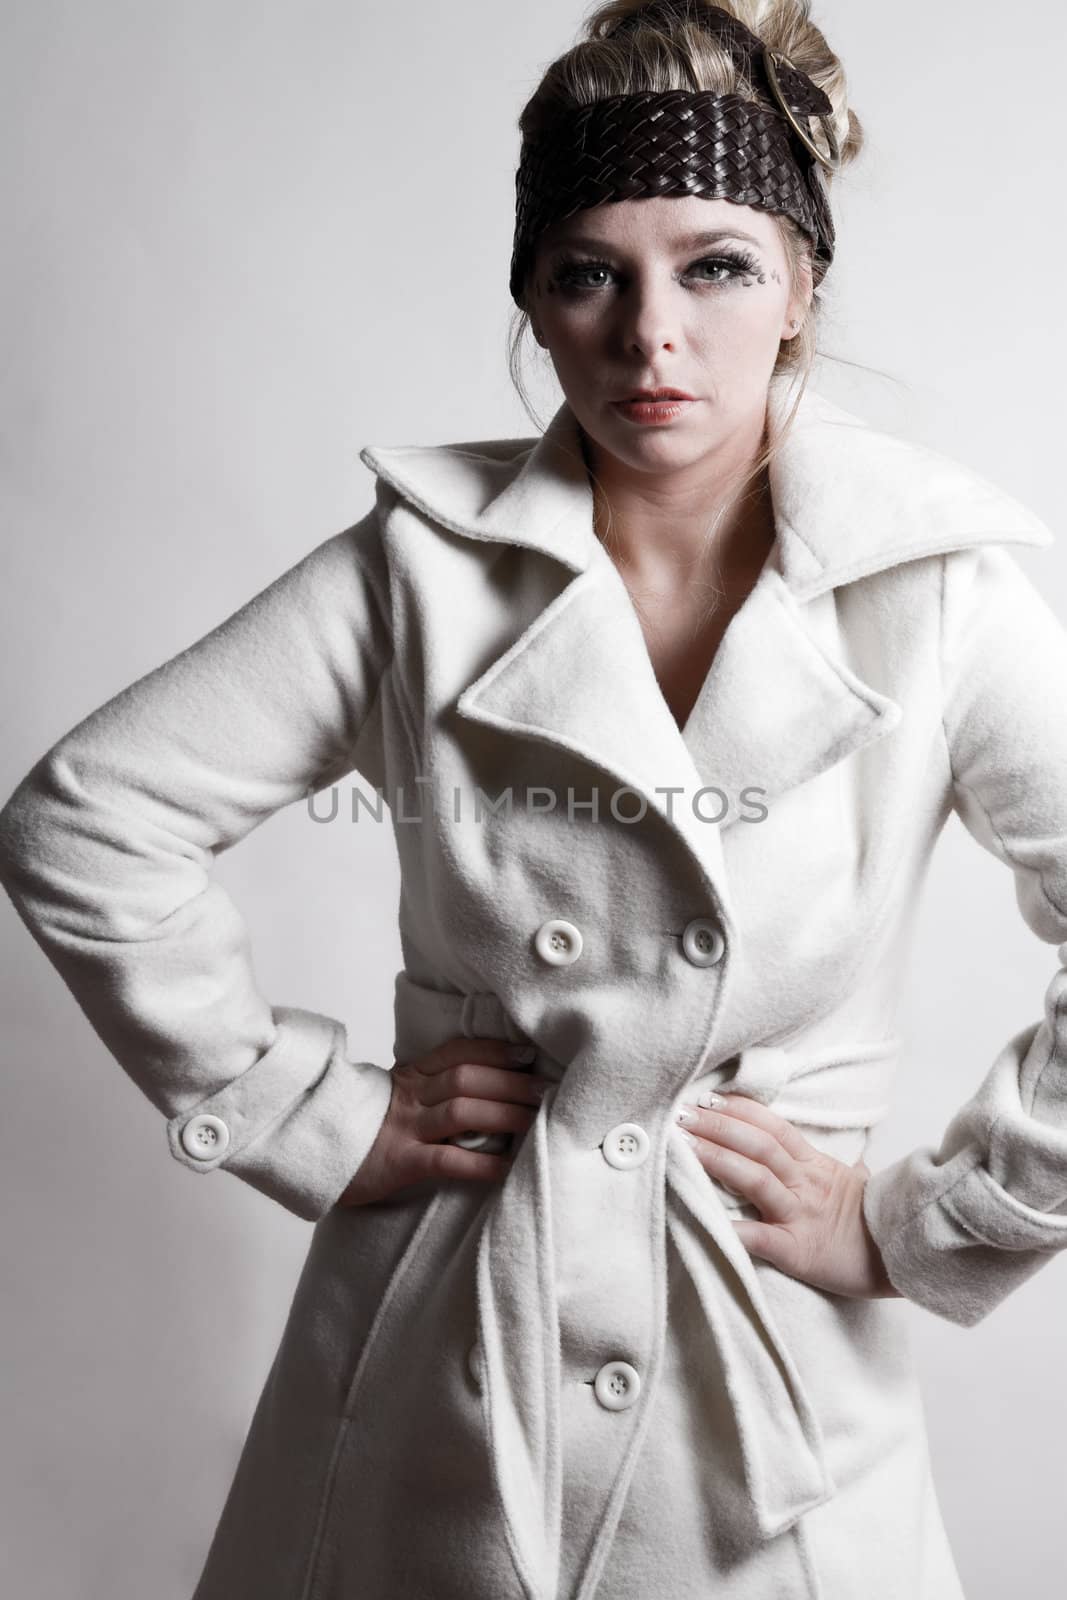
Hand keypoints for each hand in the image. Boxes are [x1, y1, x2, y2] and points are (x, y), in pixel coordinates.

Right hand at [338, 1035, 553, 1206]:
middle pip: (468, 1078)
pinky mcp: (399, 1162)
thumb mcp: (394, 1095)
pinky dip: (482, 1163)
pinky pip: (447, 1160)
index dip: (496, 1051)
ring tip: (536, 1122)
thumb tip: (482, 1086)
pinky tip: (507, 1167)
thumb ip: (430, 1087)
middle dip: (511, 1082)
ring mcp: (404, 1128)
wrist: (313, 1153)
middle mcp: (410, 1095)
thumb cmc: (364, 1127)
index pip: (459, 1052)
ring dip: (505, 1114)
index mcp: (411, 1075)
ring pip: (462, 1111)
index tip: (529, 1055)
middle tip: (547, 1091)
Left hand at [675, 1092, 901, 1299]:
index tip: (708, 1097)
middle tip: (681, 1114)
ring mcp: (800, 1215)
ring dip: (716, 1159)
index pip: (773, 1127)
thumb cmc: (874, 1224)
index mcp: (815, 1165)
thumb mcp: (855, 1183)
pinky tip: (702, 1219)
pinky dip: (731, 1228)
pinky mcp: (797, 1250)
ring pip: (755, 1178)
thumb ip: (838, 1165)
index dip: (740, 1110)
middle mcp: (805, 1183)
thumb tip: (843, 1154)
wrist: (901, 1260)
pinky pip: (760, 1237)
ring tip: (683, 1147)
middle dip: (717, 1126)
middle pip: (758, 1145)